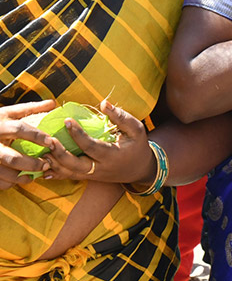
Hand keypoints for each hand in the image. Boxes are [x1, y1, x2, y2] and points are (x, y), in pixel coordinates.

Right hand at [0, 99, 55, 188]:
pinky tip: (18, 179)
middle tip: (46, 164)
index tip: (50, 141)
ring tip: (34, 175)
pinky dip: (8, 183)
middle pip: (12, 158)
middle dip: (31, 164)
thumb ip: (29, 108)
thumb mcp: (7, 112)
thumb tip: (52, 103)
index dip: (36, 136)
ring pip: (4, 173)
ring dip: (21, 177)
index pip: (19, 130)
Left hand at [41, 100, 155, 185]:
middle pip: (75, 165)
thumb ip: (121, 117)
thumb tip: (103, 103)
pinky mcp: (87, 177)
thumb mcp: (136, 130)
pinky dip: (55, 173)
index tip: (67, 120)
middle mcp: (100, 168)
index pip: (92, 146)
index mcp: (112, 155)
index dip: (78, 135)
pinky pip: (68, 177)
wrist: (139, 169)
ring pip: (69, 173)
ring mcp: (92, 175)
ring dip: (54, 163)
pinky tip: (42, 167)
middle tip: (48, 140)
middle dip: (60, 153)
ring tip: (42, 150)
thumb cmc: (137, 146)